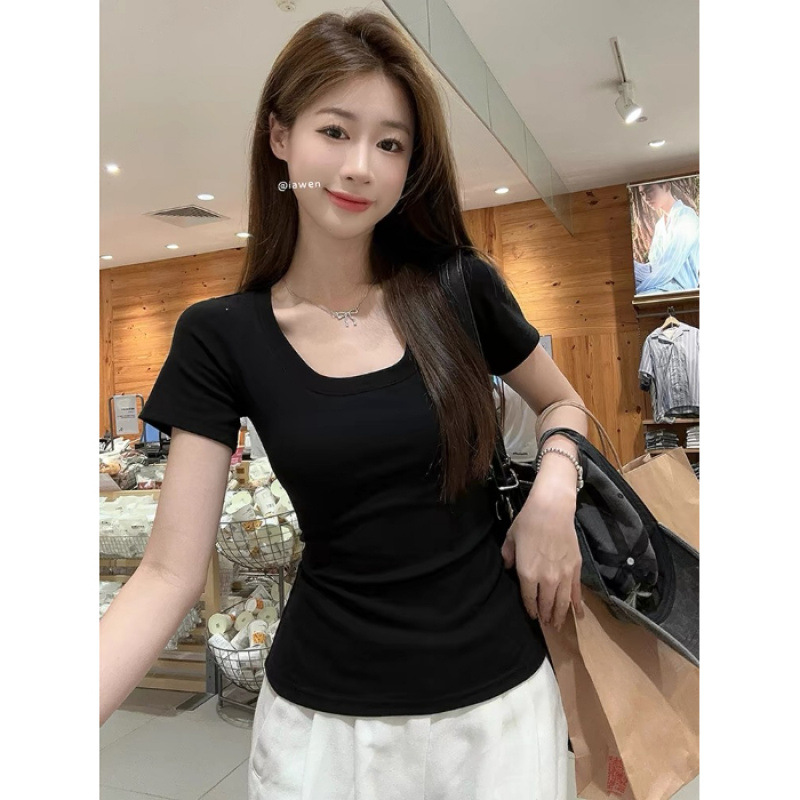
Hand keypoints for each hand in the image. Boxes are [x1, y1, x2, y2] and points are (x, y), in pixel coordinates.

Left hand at [501, 485, 584, 628]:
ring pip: (563, 603)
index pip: (529, 599)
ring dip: (561, 616)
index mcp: (527, 573)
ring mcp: (563, 575)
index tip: (533, 615)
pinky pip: (577, 592)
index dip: (531, 609)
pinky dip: (578, 605)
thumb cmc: (528, 522)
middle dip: (546, 616)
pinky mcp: (576, 569)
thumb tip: (508, 567)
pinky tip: (580, 615)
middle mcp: (546, 579)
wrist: (551, 510)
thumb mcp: (510, 538)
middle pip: (547, 604)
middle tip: (547, 624)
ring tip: (559, 625)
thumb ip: (508, 556)